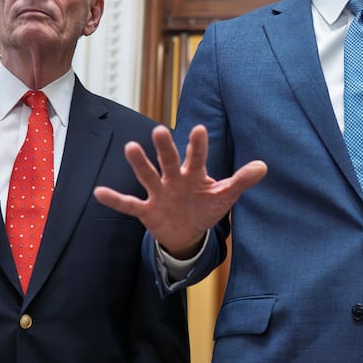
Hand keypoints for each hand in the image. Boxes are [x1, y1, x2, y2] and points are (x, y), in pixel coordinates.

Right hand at [95, 124, 266, 258]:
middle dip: (164, 147)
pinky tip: (99, 193)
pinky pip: (129, 205)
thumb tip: (263, 166)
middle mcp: (174, 179)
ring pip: (148, 176)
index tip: (198, 129)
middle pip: (169, 161)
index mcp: (194, 173)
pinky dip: (115, 199)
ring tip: (131, 148)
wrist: (187, 232)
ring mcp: (159, 193)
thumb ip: (241, 181)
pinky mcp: (147, 210)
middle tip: (159, 130)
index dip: (198, 145)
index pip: (197, 156)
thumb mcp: (224, 196)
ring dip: (140, 164)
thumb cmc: (205, 207)